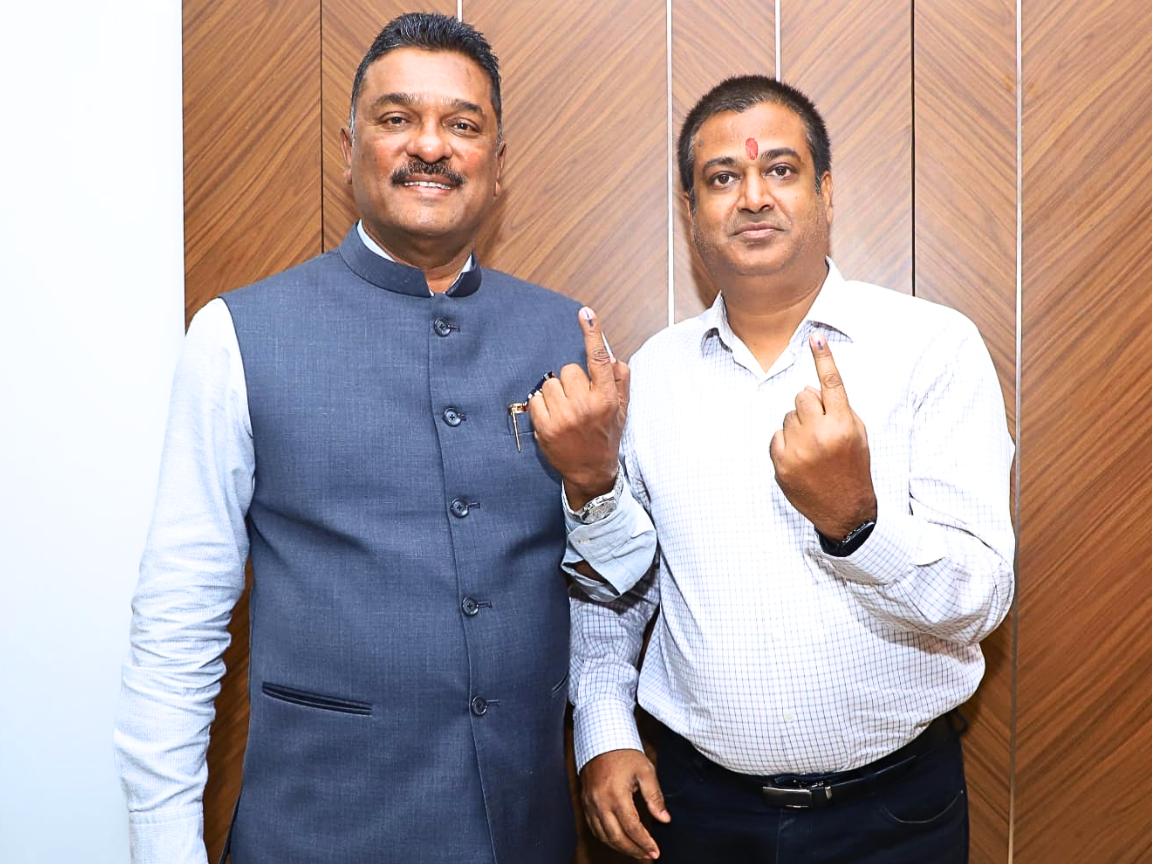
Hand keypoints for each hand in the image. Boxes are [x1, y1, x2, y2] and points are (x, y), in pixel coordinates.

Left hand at [529, 307, 629, 507]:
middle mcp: (586, 406)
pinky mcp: (545, 427)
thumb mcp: (622, 410)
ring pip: (550, 383)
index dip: (592, 334)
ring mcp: (564, 417)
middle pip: (568, 370)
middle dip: (571, 381)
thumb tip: (612, 357)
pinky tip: (553, 418)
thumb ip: (619, 381)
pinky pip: (536, 398)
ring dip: (555, 393)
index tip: (585, 313)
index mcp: (606, 399)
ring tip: (565, 411)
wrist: (590, 472)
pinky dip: (542, 405)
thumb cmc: (605, 436)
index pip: (599, 360)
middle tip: (577, 400)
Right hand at [580, 749, 669, 859]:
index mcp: (616, 795)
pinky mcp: (585, 803)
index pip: (632, 828)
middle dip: (634, 850)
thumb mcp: (645, 771)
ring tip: (636, 852)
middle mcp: (600, 803)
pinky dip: (606, 839)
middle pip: (616, 837)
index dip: (645, 842)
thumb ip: (655, 797)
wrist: (601, 740)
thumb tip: (665, 819)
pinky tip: (618, 840)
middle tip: (648, 856)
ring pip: (603, 836)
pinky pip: (594, 828)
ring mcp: (590, 804)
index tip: (656, 851)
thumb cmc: (624, 754)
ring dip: (620, 847)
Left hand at [769, 332, 876, 539]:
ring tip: (813, 447)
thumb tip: (807, 387)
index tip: (814, 337)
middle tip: (820, 426)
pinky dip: (785, 444)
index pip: (832, 384)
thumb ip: (837, 408)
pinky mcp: (781, 464)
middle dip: (809, 406)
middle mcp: (819, 435)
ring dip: (797, 426)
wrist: (845, 509)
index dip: (824, 358)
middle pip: (801, 396)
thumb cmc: (853, 466)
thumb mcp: (857, 434)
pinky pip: (776, 437)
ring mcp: (798, 450)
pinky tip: (801, 458)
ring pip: (787, 416)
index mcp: (843, 425)